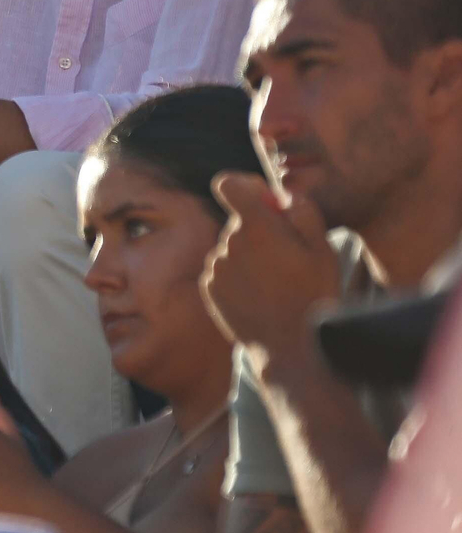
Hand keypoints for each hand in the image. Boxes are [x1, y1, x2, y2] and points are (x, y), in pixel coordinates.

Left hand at [201, 173, 340, 364]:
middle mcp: (227, 243)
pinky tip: (261, 296)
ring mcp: (215, 267)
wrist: (292, 348)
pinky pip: (223, 270)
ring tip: (277, 283)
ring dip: (250, 256)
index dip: (245, 186)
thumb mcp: (323, 249)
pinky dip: (239, 276)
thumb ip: (302, 211)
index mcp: (255, 227)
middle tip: (287, 257)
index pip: (228, 184)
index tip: (264, 202)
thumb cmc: (314, 295)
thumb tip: (282, 196)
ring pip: (232, 247)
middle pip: (239, 222)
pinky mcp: (209, 289)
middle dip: (260, 230)